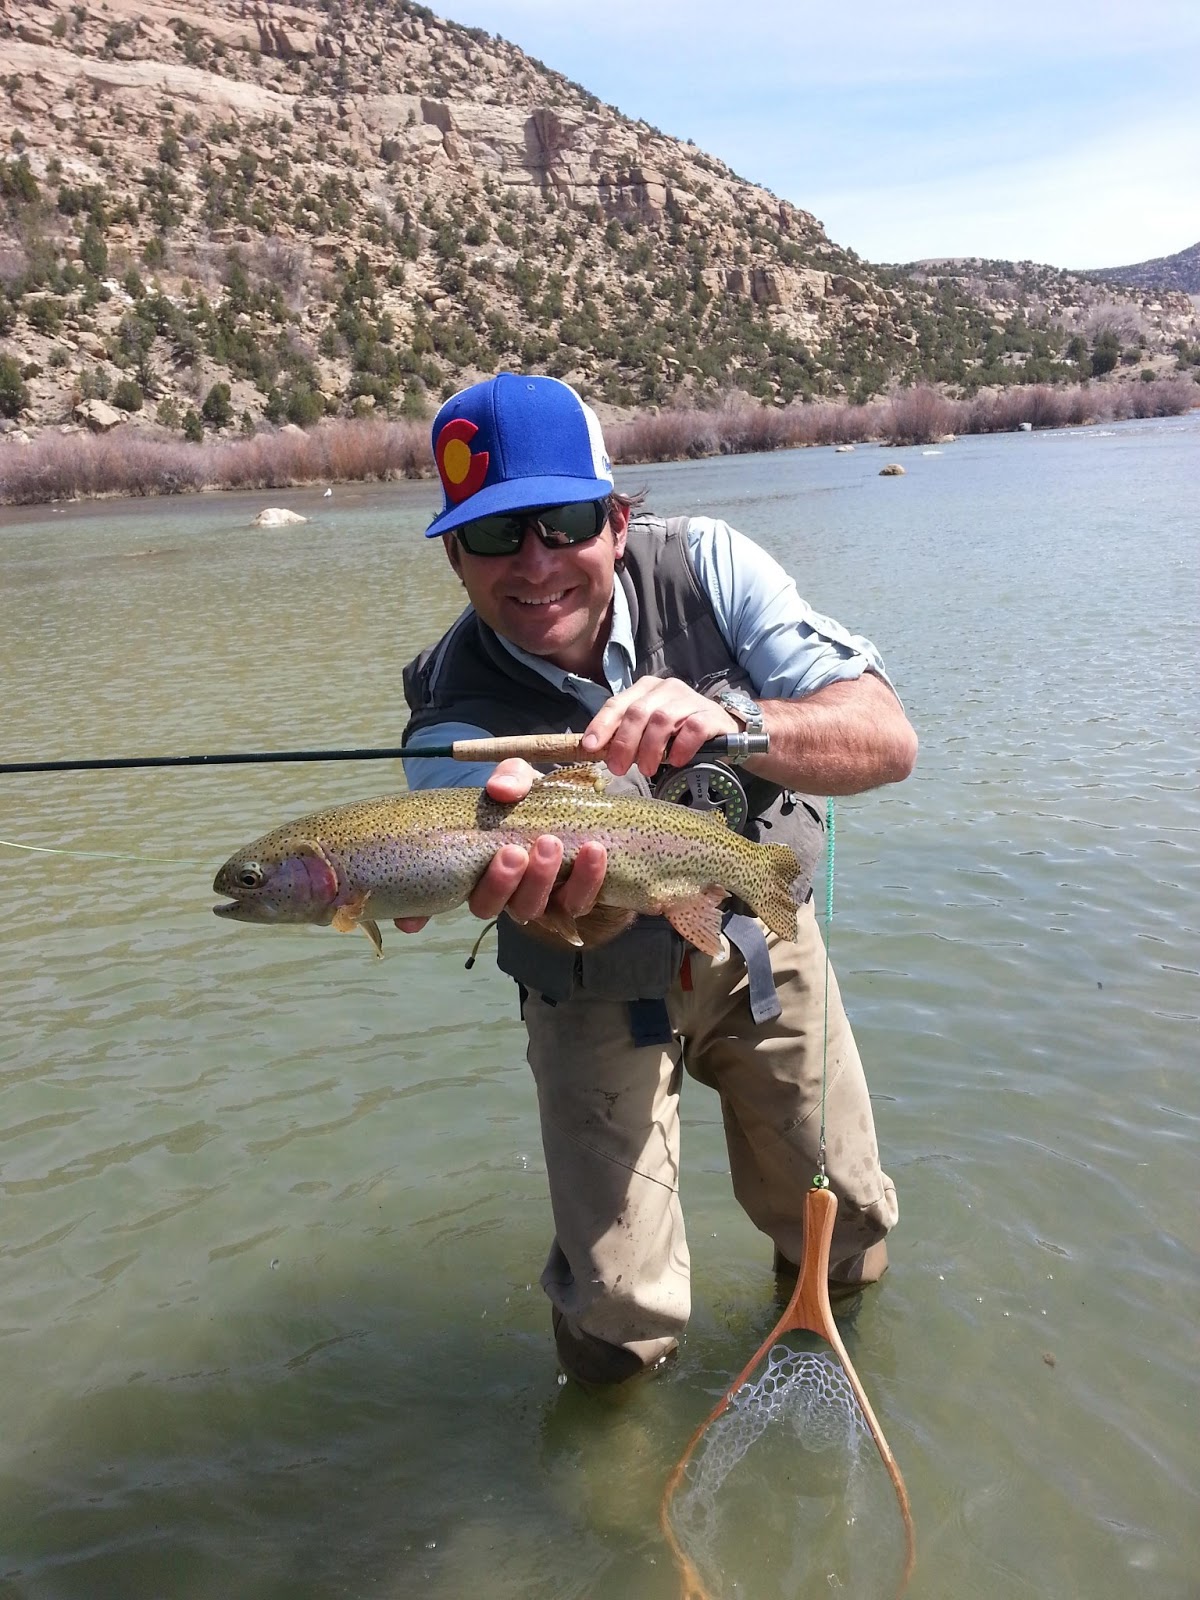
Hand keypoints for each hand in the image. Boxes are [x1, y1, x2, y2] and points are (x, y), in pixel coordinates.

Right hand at [393, 758, 607, 933]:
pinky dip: (587, 878)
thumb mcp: (517, 781)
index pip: (441, 899)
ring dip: (541, 878)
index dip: (421, 914)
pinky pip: (578, 901)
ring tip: (550, 844)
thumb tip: (500, 791)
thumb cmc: (532, 799)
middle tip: (514, 851)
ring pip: (533, 907)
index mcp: (474, 870)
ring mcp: (537, 899)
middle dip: (503, 882)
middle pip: (491, 906)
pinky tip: (594, 852)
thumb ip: (508, 780)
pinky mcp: (574, 898)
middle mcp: (502, 893)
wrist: (580, 809)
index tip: (417, 917)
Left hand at [578, 677, 740, 775]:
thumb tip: (596, 750)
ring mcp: (689, 698)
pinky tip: (676, 761)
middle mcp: (666, 688)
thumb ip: (626, 735)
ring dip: (650, 749)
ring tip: (647, 770)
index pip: (617, 703)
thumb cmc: (679, 732)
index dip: (601, 725)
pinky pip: (692, 728)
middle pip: (637, 712)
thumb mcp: (648, 731)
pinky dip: (680, 747)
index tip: (590, 746)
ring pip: (662, 720)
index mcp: (645, 689)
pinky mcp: (710, 714)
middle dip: (624, 743)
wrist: (722, 731)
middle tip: (619, 768)